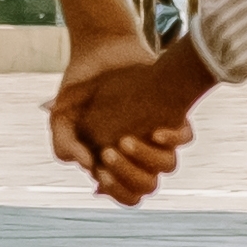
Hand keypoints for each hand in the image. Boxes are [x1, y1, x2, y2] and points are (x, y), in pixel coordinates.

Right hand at [52, 32, 206, 204]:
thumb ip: (64, 145)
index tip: (101, 173)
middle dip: (128, 175)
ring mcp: (156, 134)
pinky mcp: (172, 112)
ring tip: (124, 139)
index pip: (129, 195)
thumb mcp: (61, 118)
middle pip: (148, 185)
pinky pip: (185, 137)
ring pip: (168, 165)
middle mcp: (140, 153)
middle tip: (108, 152)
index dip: (118, 191)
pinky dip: (172, 138)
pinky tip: (155, 130)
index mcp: (116, 161)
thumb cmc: (79, 89)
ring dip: (146, 158)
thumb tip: (88, 167)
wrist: (98, 51)